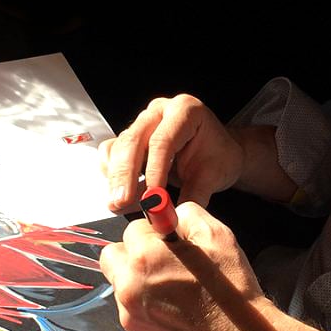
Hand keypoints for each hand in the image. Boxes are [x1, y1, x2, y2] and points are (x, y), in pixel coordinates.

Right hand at [99, 94, 244, 210]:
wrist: (217, 152)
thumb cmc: (218, 157)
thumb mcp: (213, 177)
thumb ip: (194, 196)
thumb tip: (175, 218)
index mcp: (185, 111)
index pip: (162, 141)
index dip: (153, 170)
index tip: (151, 197)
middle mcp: (159, 112)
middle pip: (133, 140)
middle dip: (125, 175)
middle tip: (121, 202)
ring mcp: (143, 123)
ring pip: (119, 147)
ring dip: (115, 178)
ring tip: (118, 204)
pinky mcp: (131, 137)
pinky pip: (113, 152)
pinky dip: (112, 173)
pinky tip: (120, 193)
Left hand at [99, 201, 269, 330]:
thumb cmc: (230, 289)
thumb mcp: (217, 235)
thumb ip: (187, 214)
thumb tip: (170, 213)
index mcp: (145, 256)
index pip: (133, 228)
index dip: (155, 233)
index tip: (172, 243)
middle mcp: (129, 284)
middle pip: (113, 256)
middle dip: (134, 254)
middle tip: (162, 262)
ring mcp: (129, 313)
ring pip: (121, 284)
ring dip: (139, 280)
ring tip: (173, 289)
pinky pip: (130, 309)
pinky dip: (146, 305)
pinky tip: (174, 310)